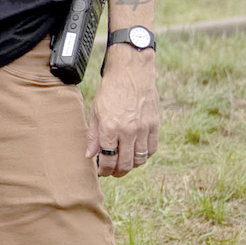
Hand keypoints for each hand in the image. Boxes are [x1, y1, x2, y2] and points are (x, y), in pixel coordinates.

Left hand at [85, 44, 159, 176]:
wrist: (132, 73)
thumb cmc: (111, 90)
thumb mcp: (95, 110)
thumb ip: (93, 135)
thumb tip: (90, 155)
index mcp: (110, 127)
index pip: (108, 158)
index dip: (104, 170)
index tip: (101, 172)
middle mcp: (128, 131)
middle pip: (125, 163)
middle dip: (117, 172)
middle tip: (112, 172)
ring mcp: (144, 129)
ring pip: (139, 159)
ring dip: (131, 166)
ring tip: (123, 165)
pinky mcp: (155, 126)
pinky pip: (152, 149)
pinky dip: (144, 156)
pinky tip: (137, 154)